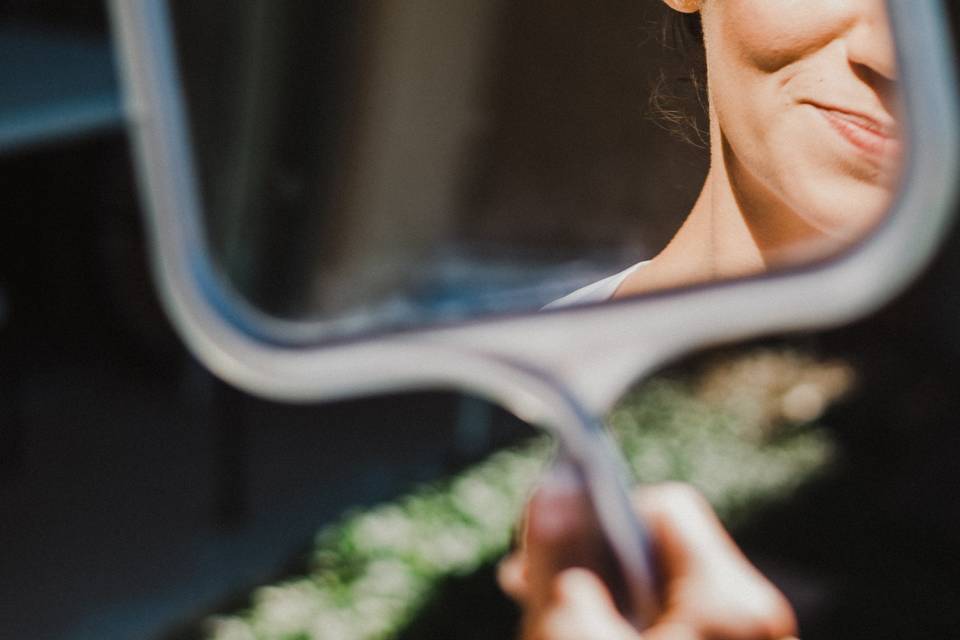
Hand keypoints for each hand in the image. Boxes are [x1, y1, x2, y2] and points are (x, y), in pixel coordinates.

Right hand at [498, 480, 797, 639]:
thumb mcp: (566, 632)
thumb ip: (557, 553)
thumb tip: (553, 488)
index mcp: (732, 603)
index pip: (667, 508)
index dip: (602, 513)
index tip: (553, 545)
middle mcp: (760, 626)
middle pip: (668, 556)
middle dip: (598, 565)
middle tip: (537, 591)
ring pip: (670, 600)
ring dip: (611, 604)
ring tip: (561, 623)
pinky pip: (680, 631)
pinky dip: (633, 631)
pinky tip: (594, 636)